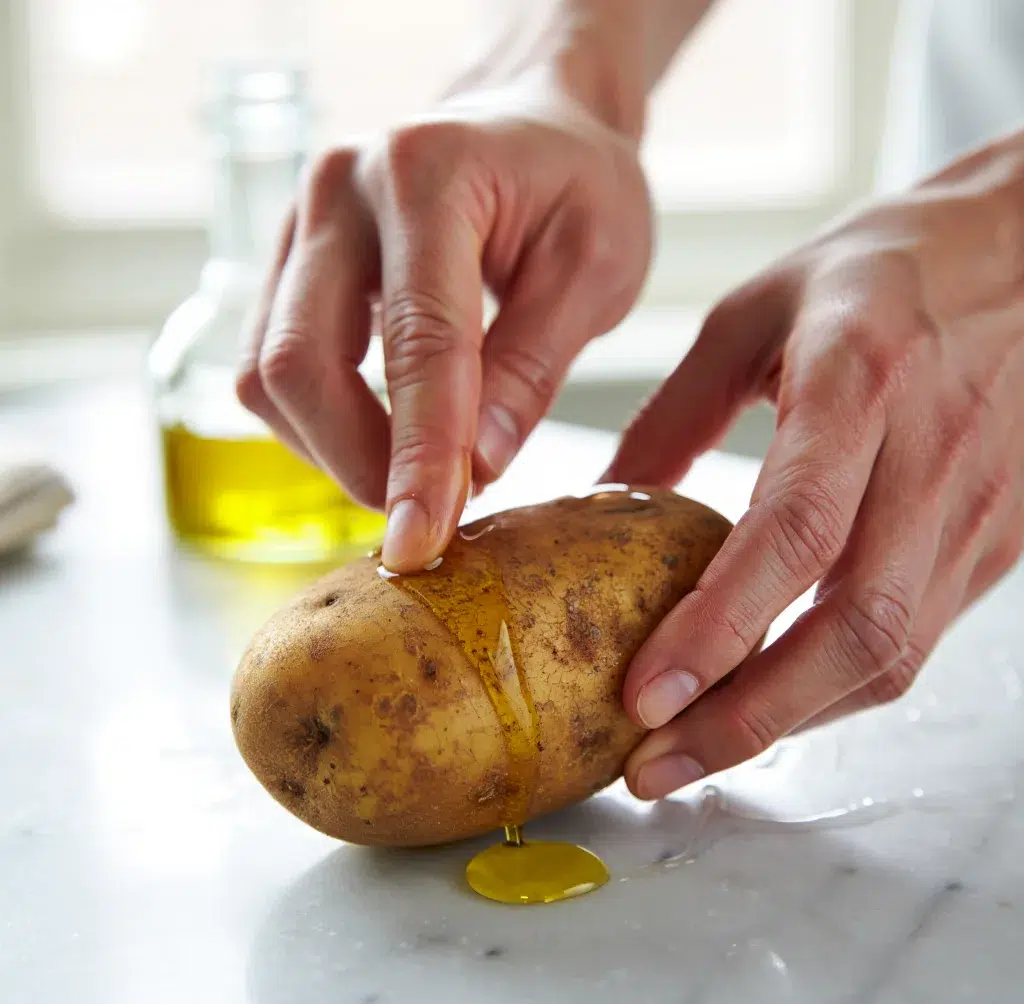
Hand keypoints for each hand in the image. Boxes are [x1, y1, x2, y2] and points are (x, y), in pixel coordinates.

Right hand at [236, 58, 650, 572]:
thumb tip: (475, 468)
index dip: (419, 454)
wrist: (531, 123)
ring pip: (270, 374)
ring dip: (334, 450)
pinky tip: (384, 434)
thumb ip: (533, 366)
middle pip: (301, 364)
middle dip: (359, 464)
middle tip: (427, 518)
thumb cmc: (575, 185)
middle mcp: (338, 189)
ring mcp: (299, 222)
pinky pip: (271, 364)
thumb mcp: (595, 267)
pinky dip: (320, 422)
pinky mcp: (287, 260)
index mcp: (428, 173)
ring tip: (417, 471)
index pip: (417, 343)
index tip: (423, 541)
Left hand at [604, 135, 1023, 798]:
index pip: (794, 531)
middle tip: (654, 766)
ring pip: (890, 655)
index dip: (718, 628)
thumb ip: (674, 414)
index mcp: (860, 378)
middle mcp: (932, 455)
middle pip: (854, 628)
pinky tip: (767, 698)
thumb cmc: (883, 270)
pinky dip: (832, 688)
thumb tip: (604, 502)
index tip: (643, 696)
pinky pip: (912, 639)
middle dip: (747, 718)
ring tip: (692, 751)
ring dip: (787, 721)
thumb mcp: (755, 314)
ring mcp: (978, 509)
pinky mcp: (997, 541)